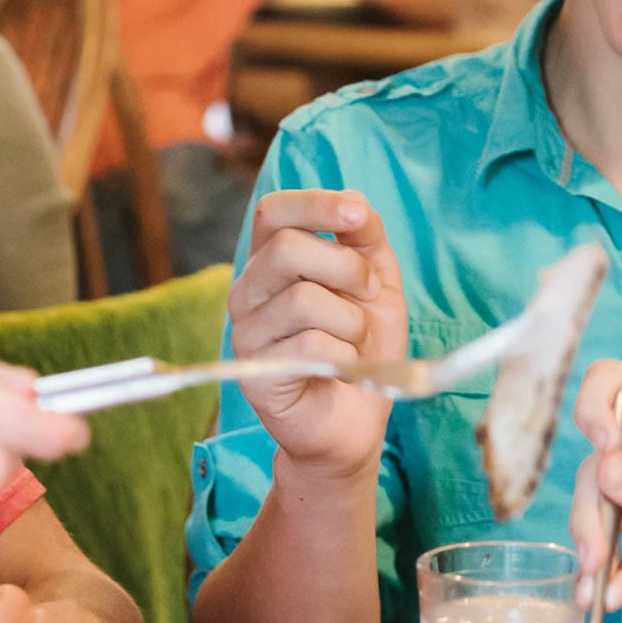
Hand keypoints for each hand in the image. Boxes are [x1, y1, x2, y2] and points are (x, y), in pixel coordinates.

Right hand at [224, 189, 406, 479]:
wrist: (355, 419)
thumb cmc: (360, 344)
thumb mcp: (376, 282)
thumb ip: (366, 239)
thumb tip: (356, 206)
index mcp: (272, 260)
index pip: (272, 211)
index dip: (315, 203)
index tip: (357, 214)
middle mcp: (249, 291)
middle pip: (285, 249)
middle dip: (345, 266)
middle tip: (368, 293)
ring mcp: (245, 332)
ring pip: (301, 299)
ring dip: (351, 320)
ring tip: (355, 340)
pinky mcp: (254, 373)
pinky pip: (307, 346)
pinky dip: (343, 355)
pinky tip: (342, 368)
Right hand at [569, 361, 621, 610]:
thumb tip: (604, 467)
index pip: (616, 382)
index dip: (596, 404)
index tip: (602, 446)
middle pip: (596, 461)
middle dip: (589, 507)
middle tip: (596, 553)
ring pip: (597, 508)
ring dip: (592, 546)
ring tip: (594, 589)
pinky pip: (617, 550)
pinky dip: (611, 576)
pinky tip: (612, 599)